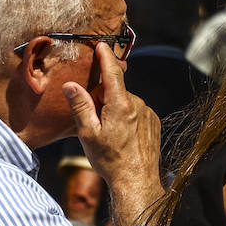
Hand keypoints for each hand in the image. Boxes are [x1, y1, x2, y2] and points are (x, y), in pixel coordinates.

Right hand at [65, 42, 162, 225]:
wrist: (137, 181)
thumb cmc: (109, 159)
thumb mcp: (88, 133)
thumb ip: (80, 106)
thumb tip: (72, 86)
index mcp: (121, 105)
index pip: (113, 73)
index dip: (106, 57)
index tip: (101, 45)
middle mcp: (138, 105)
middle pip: (115, 91)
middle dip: (102, 98)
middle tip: (94, 120)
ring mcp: (148, 114)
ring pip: (126, 103)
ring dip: (114, 109)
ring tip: (108, 134)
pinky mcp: (154, 123)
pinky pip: (136, 113)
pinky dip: (126, 118)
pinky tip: (121, 137)